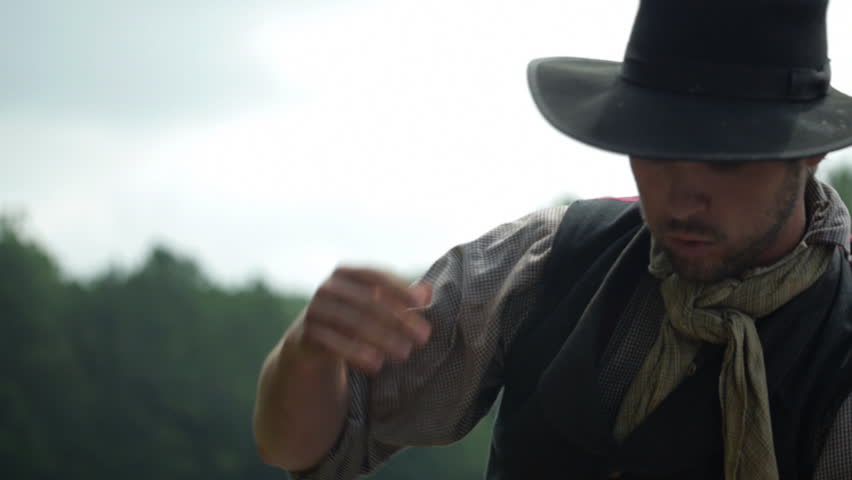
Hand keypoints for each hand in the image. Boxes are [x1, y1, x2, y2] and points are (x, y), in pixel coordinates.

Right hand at [299, 266, 432, 373]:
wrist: (311, 340)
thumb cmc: (352, 316)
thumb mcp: (374, 304)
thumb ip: (400, 297)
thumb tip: (427, 292)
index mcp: (346, 274)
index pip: (376, 276)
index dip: (399, 288)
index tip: (421, 304)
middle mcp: (328, 287)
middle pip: (369, 302)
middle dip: (399, 320)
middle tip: (423, 338)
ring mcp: (315, 309)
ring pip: (354, 323)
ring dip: (383, 339)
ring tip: (405, 354)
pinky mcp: (306, 333)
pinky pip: (334, 343)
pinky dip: (357, 353)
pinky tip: (377, 365)